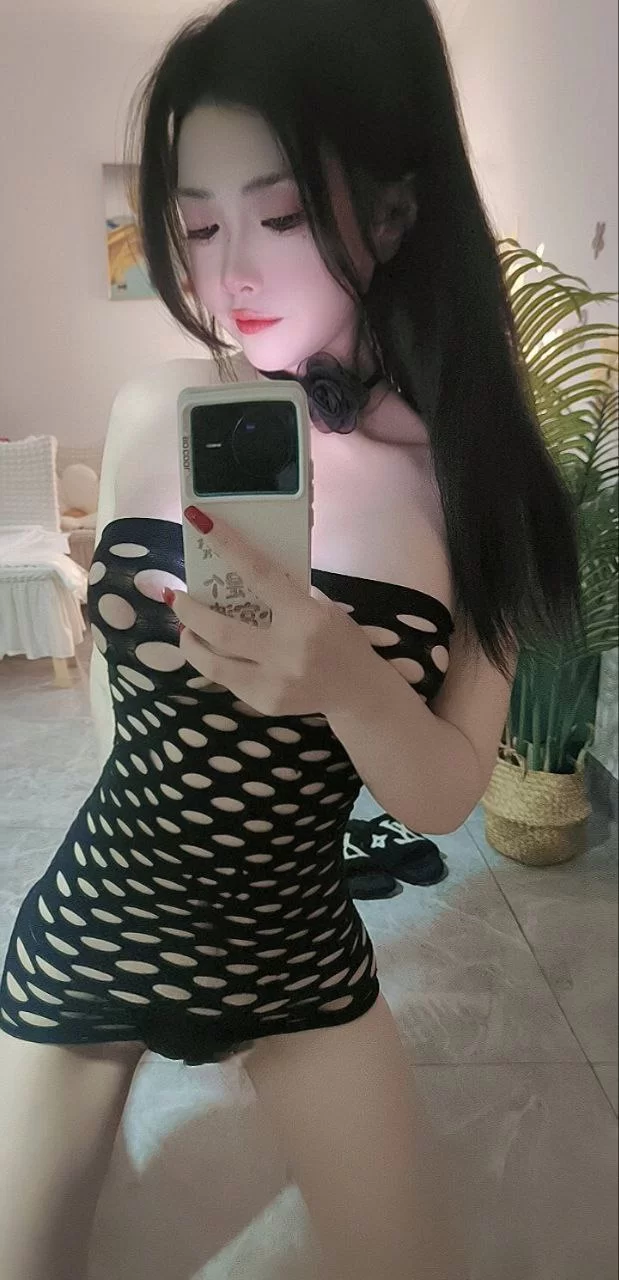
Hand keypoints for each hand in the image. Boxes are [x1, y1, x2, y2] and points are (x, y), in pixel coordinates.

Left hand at [168, 508, 373, 717]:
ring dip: (190, 642)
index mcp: (304, 618)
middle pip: (220, 630)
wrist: (358, 691)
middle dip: (189, 612)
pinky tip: (210, 652)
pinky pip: (227, 680)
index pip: (259, 574)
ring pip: (213, 664)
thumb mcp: (323, 609)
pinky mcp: (265, 703)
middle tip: (176, 597)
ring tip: (185, 629)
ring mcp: (274, 682)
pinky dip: (213, 662)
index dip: (228, 546)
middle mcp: (286, 651)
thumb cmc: (340, 640)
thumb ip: (287, 594)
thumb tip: (242, 573)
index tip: (200, 522)